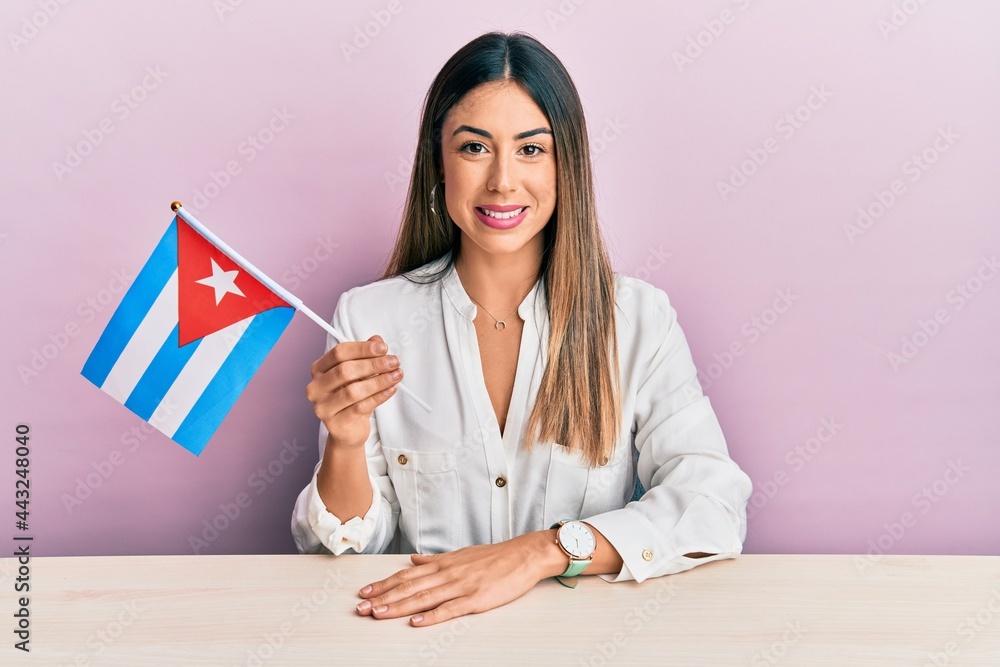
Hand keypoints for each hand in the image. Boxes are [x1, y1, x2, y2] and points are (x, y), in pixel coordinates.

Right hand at [305, 334, 402, 447]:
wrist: (348, 429)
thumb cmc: (352, 398)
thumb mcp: (359, 374)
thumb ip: (366, 355)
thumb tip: (377, 340)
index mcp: (319, 369)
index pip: (339, 353)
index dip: (363, 348)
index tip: (383, 348)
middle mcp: (316, 387)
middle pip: (345, 370)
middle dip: (374, 364)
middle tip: (394, 362)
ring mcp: (323, 406)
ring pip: (354, 390)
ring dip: (379, 381)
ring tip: (396, 375)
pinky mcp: (336, 423)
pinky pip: (361, 407)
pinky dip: (379, 397)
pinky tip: (391, 390)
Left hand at [355, 533, 552, 626]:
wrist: (524, 555)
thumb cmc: (495, 557)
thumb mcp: (461, 554)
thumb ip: (435, 560)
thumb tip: (413, 560)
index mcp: (444, 563)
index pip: (406, 575)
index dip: (384, 584)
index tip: (366, 593)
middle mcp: (448, 573)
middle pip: (409, 586)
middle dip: (383, 598)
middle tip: (362, 608)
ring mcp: (461, 586)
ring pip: (424, 597)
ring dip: (399, 607)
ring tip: (379, 614)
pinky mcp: (476, 599)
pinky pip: (450, 609)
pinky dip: (431, 616)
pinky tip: (416, 622)